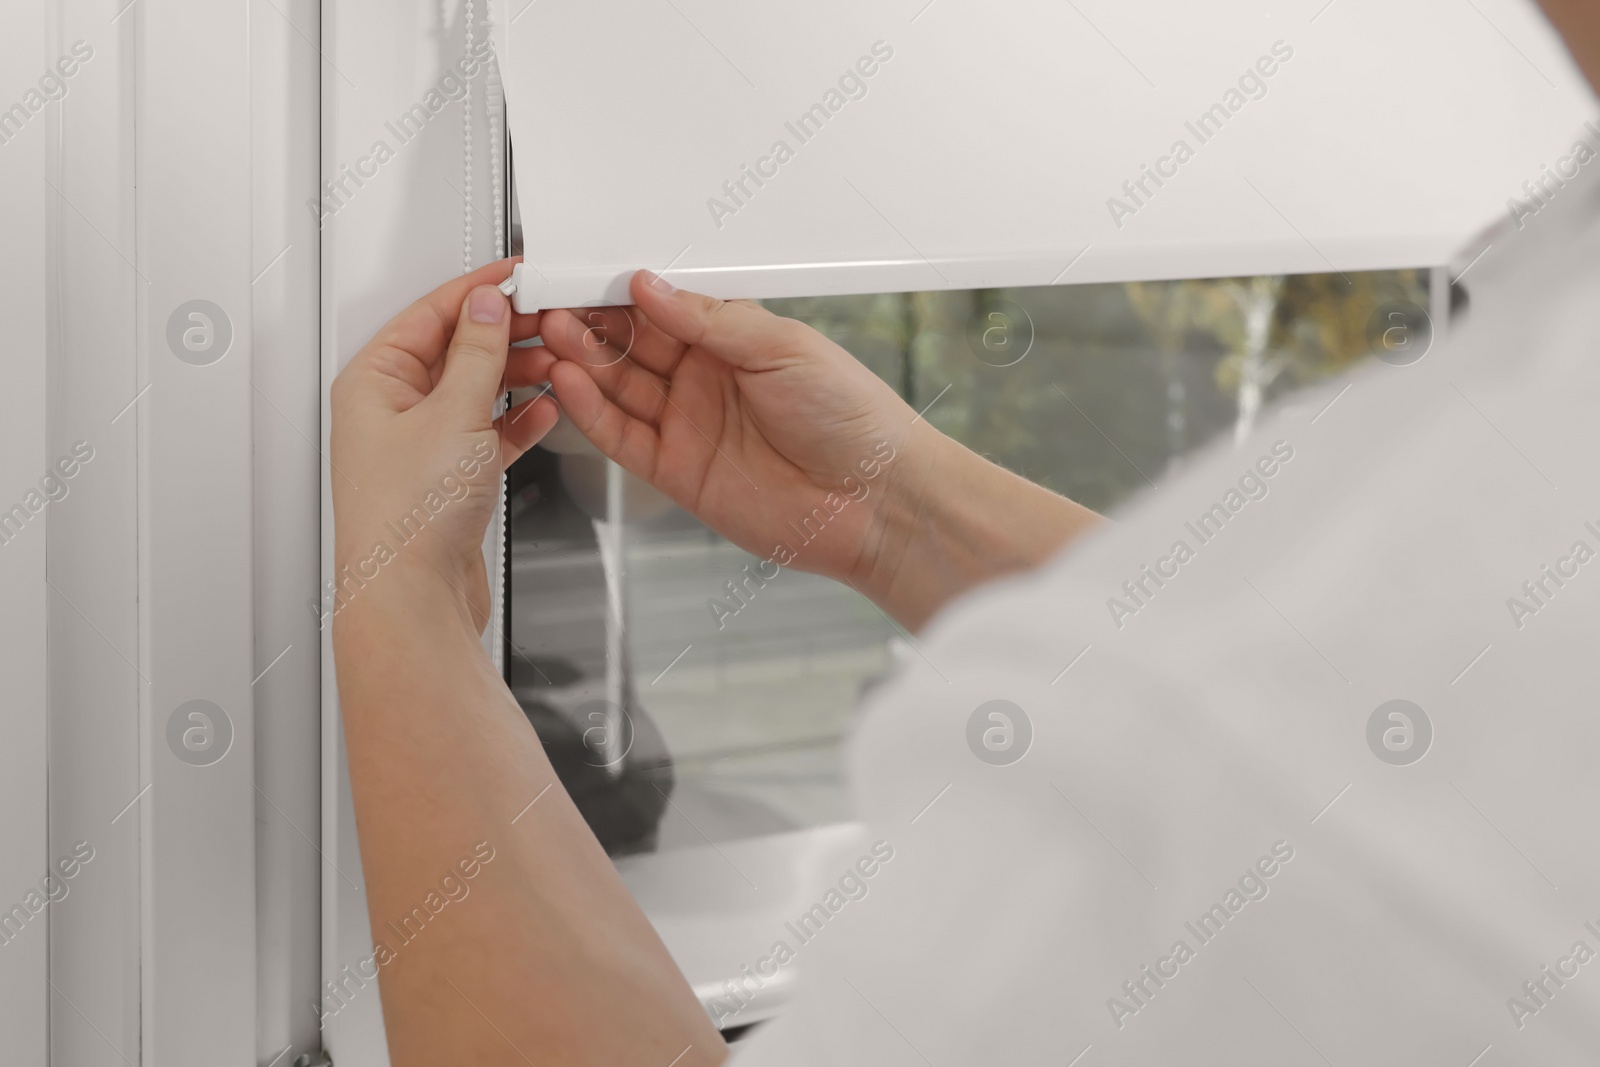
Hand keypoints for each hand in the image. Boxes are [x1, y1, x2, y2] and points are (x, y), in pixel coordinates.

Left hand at [330, 259, 559, 632]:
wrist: (413, 598)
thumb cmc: (407, 519)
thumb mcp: (454, 414)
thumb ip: (479, 354)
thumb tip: (488, 307)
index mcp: (374, 381)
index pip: (431, 314)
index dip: (478, 290)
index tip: (518, 276)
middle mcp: (391, 410)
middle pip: (455, 351)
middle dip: (505, 335)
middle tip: (551, 321)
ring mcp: (420, 445)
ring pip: (475, 392)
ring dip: (516, 377)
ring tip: (557, 365)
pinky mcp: (447, 479)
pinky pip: (486, 433)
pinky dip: (516, 422)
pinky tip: (543, 414)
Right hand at [541, 271, 923, 589]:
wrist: (874, 500)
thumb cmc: (853, 419)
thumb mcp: (784, 346)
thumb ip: (712, 319)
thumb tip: (653, 287)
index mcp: (734, 342)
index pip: (662, 308)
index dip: (620, 293)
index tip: (582, 275)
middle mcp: (706, 381)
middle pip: (631, 346)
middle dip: (590, 324)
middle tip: (552, 305)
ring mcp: (688, 426)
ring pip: (619, 388)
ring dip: (583, 362)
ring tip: (551, 337)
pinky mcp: (677, 472)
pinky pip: (622, 438)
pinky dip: (592, 413)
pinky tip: (571, 384)